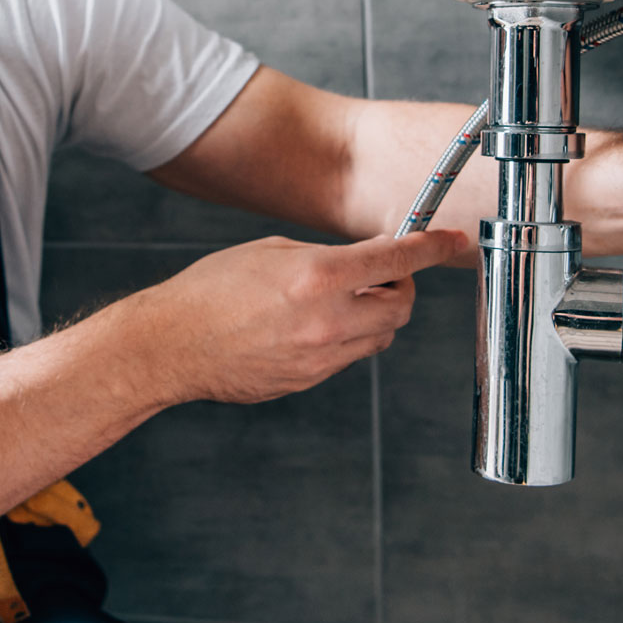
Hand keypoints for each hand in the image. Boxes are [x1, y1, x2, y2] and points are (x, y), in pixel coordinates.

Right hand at [138, 230, 465, 403]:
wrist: (170, 346)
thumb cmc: (211, 290)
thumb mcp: (274, 252)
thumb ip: (329, 256)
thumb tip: (370, 259)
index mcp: (318, 276)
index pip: (398, 260)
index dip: (433, 248)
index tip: (452, 241)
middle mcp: (326, 320)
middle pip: (400, 307)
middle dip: (399, 288)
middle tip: (381, 275)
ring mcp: (320, 358)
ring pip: (381, 337)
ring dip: (375, 316)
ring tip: (337, 301)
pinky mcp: (309, 381)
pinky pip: (349, 358)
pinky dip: (347, 338)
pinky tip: (312, 326)